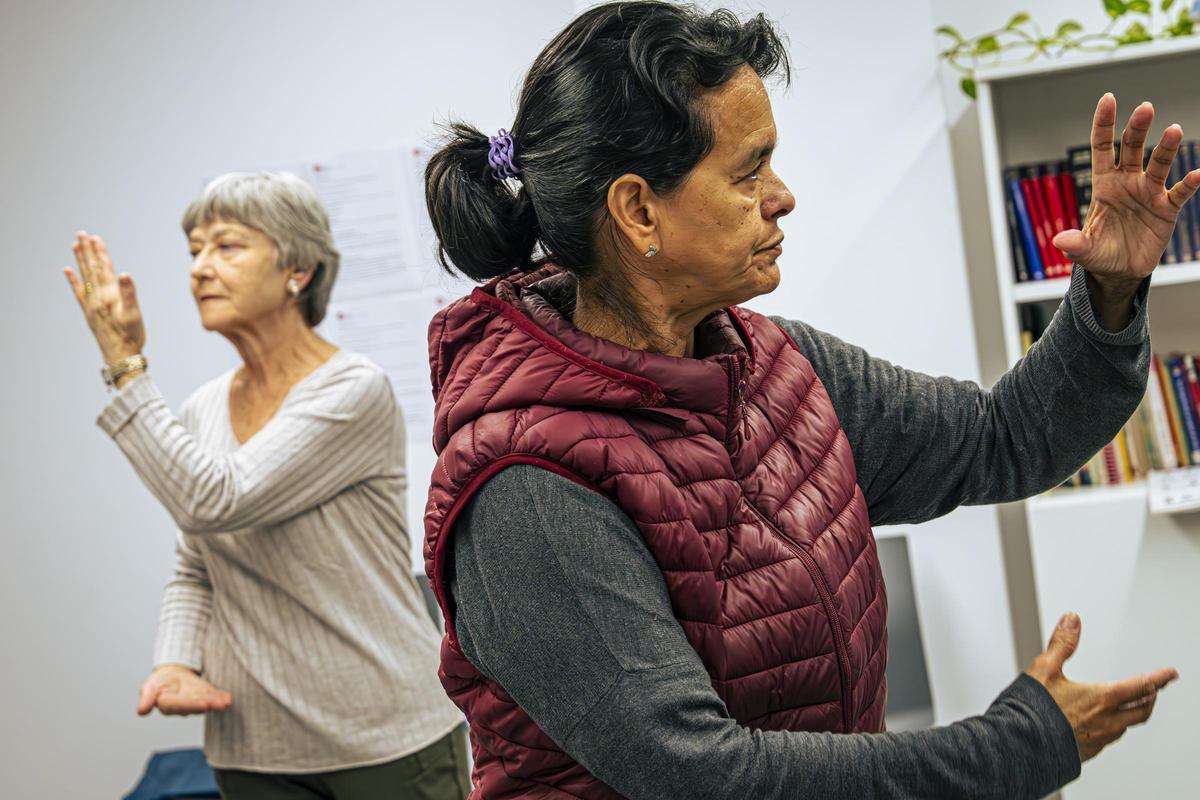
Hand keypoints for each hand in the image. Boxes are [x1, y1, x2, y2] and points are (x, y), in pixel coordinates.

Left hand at [63, 231, 145, 364]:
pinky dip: (73, 280)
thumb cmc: (131, 336)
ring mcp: (92, 305)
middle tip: (82, 234)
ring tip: (76, 245)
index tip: (95, 238)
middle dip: (88, 251)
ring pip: (84, 277)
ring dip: (80, 260)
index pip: (103, 269)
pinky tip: (68, 271)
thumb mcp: (134, 314)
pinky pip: (79, 293)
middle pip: (92, 270)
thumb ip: (129, 293)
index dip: (100, 253)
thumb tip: (125, 274)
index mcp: (109, 296)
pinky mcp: (90, 312)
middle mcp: (97, 298)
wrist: (121, 356)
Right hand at [137, 664, 232, 716]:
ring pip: (206, 702)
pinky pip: (213, 696)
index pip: (178, 705)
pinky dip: (221, 697)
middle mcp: (183, 706)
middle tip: (219, 704)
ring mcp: (196, 701)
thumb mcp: (149, 687)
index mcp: (168, 704)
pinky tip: (228, 698)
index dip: (191, 705)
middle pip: (195, 706)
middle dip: (208, 705)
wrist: (171, 673)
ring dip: (217, 702)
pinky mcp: (205, 695)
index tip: (203, 705)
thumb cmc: (159, 682)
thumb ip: (147, 698)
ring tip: (226, 702)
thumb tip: (141, 711)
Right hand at [1026, 612, 1176, 761]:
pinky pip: (1108, 740)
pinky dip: (1113, 730)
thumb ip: (1062, 643)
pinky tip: (1103, 728)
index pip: (1139, 686)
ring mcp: (1098, 739)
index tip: (1169, 675)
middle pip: (1141, 710)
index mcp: (1101, 698)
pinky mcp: (1086, 752)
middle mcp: (1106, 721)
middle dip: (1150, 698)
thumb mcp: (1044, 668)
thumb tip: (1072, 620)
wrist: (1022, 744)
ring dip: (1132, 715)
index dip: (1158, 679)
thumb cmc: (1033, 710)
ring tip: (1131, 709)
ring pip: (1125, 727)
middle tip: (1154, 691)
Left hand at [1052, 94, 1199, 289]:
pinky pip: (1180, 192)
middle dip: (1137, 128)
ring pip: (1158, 164)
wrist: (1120, 271)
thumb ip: (1075, 244)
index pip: (1102, 148)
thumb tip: (1058, 240)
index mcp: (1103, 184)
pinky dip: (1189, 184)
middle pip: (1132, 148)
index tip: (1108, 99)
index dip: (1104, 124)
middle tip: (1146, 108)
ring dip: (1166, 148)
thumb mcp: (1084, 251)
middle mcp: (1127, 182)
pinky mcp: (1166, 208)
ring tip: (1174, 130)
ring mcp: (1148, 193)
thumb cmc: (1100, 253)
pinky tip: (1198, 174)